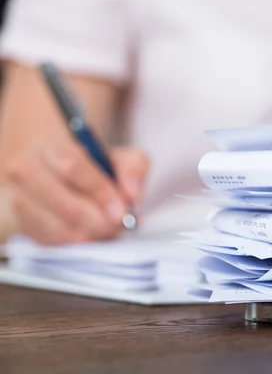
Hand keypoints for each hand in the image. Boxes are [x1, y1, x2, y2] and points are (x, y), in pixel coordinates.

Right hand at [5, 141, 149, 244]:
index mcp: (50, 145)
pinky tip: (92, 232)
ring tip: (108, 226)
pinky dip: (79, 243)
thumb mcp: (122, 156)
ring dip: (92, 234)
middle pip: (66, 205)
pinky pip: (55, 244)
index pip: (73, 166)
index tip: (122, 210)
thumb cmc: (95, 167)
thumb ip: (134, 169)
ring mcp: (19, 199)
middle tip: (120, 223)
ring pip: (60, 229)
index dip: (101, 191)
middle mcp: (26, 170)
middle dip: (100, 220)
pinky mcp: (22, 225)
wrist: (60, 176)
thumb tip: (132, 196)